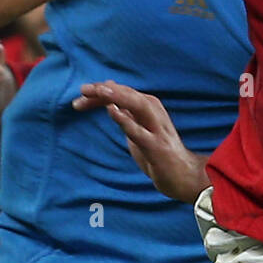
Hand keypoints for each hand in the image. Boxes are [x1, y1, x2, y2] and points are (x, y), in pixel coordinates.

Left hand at [72, 80, 208, 203]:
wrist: (182, 176)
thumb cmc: (157, 150)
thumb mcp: (137, 126)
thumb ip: (124, 108)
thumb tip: (107, 87)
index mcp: (147, 106)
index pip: (121, 92)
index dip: (99, 92)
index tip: (80, 96)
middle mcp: (153, 112)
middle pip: (128, 94)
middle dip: (105, 90)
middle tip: (83, 89)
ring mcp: (156, 128)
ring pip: (137, 106)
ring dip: (118, 96)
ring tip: (100, 92)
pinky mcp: (156, 146)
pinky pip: (139, 131)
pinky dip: (126, 120)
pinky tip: (113, 111)